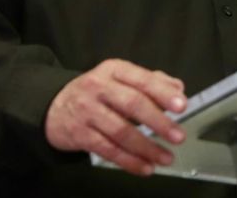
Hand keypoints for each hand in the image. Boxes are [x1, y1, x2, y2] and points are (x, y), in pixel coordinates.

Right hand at [44, 58, 187, 175]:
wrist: (54, 107)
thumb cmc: (96, 92)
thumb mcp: (120, 78)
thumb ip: (151, 81)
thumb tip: (178, 89)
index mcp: (114, 70)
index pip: (142, 80)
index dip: (163, 93)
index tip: (181, 105)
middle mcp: (99, 88)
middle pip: (132, 104)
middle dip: (158, 122)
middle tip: (177, 135)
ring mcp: (87, 111)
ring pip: (121, 131)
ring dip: (147, 147)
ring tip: (165, 157)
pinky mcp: (80, 135)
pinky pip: (108, 150)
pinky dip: (129, 161)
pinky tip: (145, 167)